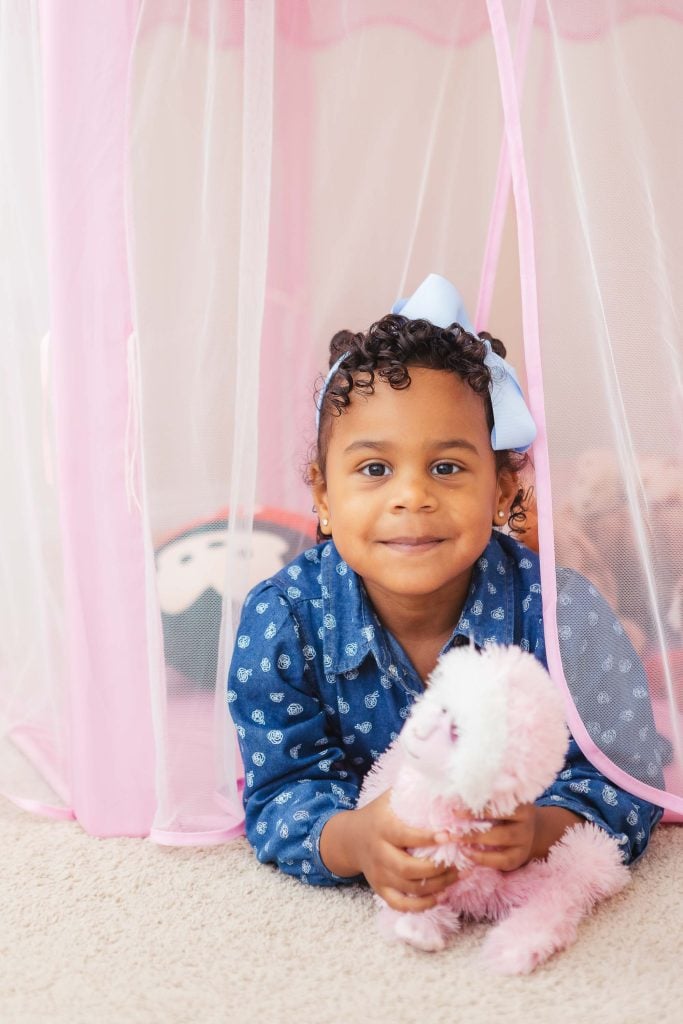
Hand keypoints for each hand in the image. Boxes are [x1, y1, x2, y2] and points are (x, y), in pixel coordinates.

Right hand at [320, 790, 464, 911]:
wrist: (349, 838)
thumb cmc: (379, 814)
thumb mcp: (390, 798)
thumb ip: (412, 789)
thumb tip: (442, 777)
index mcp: (382, 828)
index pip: (405, 836)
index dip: (428, 838)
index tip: (450, 836)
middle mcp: (379, 853)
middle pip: (407, 869)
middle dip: (437, 869)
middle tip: (460, 862)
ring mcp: (379, 875)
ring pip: (409, 888)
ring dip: (437, 885)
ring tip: (457, 875)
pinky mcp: (380, 890)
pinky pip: (401, 904)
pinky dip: (421, 905)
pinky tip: (440, 896)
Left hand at [457, 804, 582, 870]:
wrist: (531, 830)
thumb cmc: (506, 813)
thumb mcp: (501, 803)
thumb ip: (484, 801)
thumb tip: (453, 799)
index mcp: (520, 804)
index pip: (499, 804)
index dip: (478, 807)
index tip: (456, 809)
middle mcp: (526, 822)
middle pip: (501, 820)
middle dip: (474, 825)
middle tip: (453, 825)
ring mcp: (525, 841)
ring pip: (502, 839)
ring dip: (476, 839)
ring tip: (456, 838)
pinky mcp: (520, 857)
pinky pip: (502, 860)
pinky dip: (483, 859)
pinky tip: (467, 854)